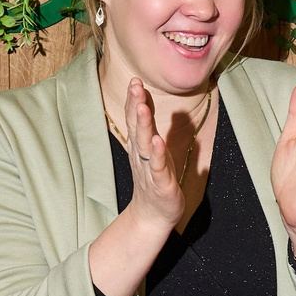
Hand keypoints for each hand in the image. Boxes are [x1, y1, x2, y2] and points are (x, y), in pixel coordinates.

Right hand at [117, 78, 189, 236]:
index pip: (136, 118)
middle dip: (136, 105)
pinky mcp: (160, 183)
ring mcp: (150, 168)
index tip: (135, 80)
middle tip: (134, 85)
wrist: (153, 215)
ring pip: (145, 144)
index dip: (135, 99)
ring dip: (143, 125)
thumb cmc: (155, 179)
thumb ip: (149, 126)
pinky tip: (158, 141)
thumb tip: (146, 102)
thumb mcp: (153, 149)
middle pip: (137, 126)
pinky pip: (157, 167)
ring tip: (142, 108)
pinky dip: (157, 154)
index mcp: (141, 145)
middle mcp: (142, 154)